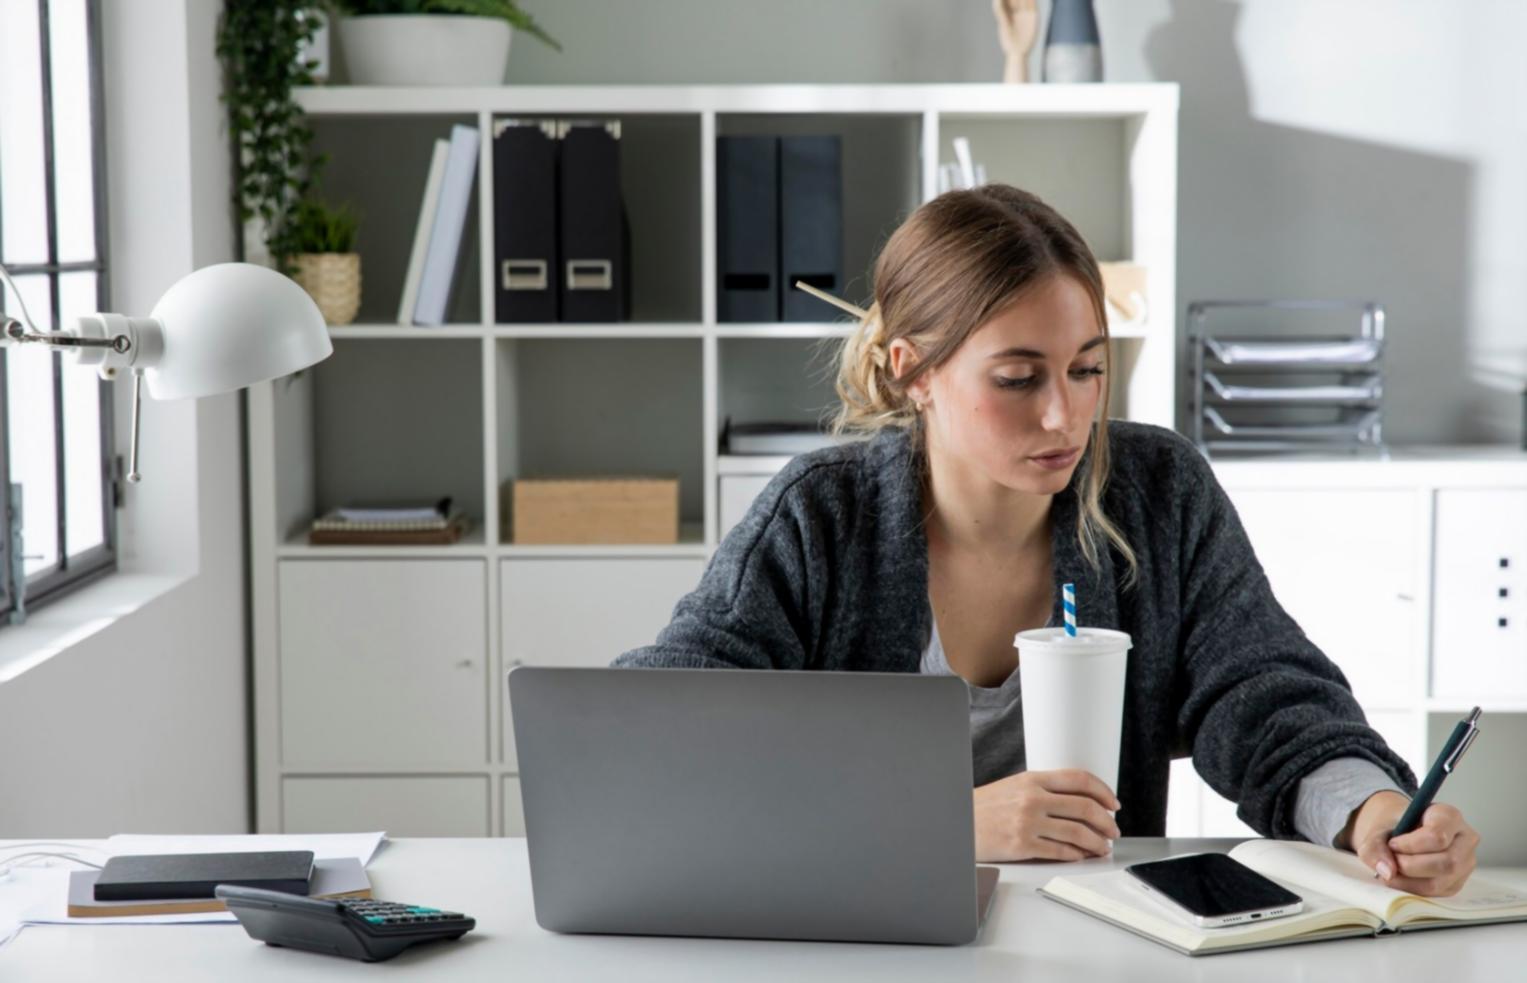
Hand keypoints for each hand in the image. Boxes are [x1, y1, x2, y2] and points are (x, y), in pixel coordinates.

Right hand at [974, 768, 1120, 862]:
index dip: (1103, 791)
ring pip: (1077, 833)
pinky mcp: (1022, 846)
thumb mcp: (1014, 787)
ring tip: (1101, 847)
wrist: (958, 823)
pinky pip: (1060, 851)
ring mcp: (1028, 822)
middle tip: (1113, 830)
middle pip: (1085, 807)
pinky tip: (1081, 855)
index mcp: (1032, 779)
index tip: (1113, 803)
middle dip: (1106, 822)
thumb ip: (1043, 789)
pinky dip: (1076, 855)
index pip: (1079, 779)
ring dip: (1096, 842)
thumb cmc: (984, 807)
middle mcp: (1032, 798)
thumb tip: (1078, 801)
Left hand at [1340, 790, 1479, 896]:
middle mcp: (1465, 840)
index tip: (1392, 844)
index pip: (1437, 837)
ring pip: (1439, 882)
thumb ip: (1376, 845)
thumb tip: (1387, 872)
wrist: (1401, 832)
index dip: (1410, 845)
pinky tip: (1400, 877)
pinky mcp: (1456, 883)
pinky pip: (1434, 894)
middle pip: (1445, 863)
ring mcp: (1465, 864)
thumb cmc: (1396, 825)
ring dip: (1408, 880)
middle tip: (1391, 860)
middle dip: (1410, 866)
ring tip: (1392, 868)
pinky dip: (1411, 888)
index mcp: (1450, 816)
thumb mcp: (1380, 827)